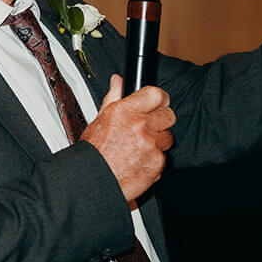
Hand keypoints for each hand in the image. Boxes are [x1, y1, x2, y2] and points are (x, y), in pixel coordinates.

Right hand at [82, 75, 174, 204]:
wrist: (94, 180)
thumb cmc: (94, 152)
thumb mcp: (100, 119)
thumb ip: (113, 97)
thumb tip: (117, 81)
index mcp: (125, 111)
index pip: (156, 94)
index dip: (160, 98)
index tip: (159, 102)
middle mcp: (140, 126)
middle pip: (168, 115)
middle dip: (160, 121)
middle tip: (148, 128)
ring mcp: (150, 145)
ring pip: (168, 137)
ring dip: (158, 141)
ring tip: (140, 148)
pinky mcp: (157, 163)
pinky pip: (164, 157)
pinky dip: (154, 160)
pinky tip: (139, 161)